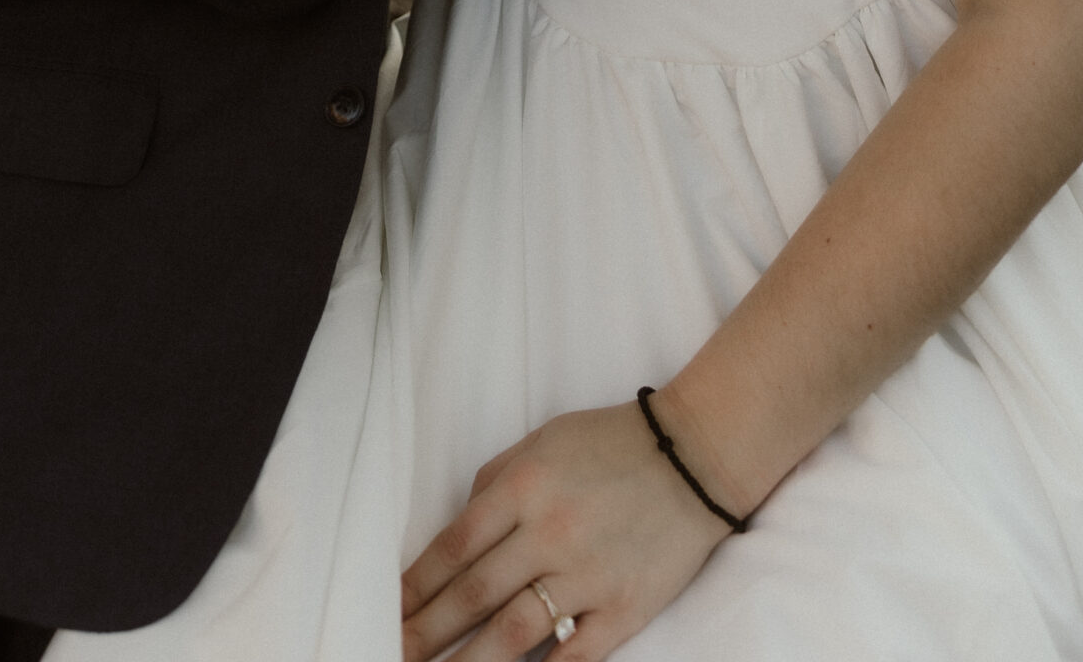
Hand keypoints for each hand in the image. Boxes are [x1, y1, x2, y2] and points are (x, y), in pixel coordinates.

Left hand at [400, 401, 730, 661]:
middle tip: (394, 654)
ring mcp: (588, 576)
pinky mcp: (625, 609)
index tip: (387, 611)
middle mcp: (549, 533)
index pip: (454, 548)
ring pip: (513, 634)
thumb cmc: (610, 443)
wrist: (695, 455)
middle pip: (473, 595)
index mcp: (524, 488)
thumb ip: (494, 483)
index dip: (416, 587)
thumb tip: (456, 532)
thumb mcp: (541, 442)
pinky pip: (574, 657)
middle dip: (427, 632)